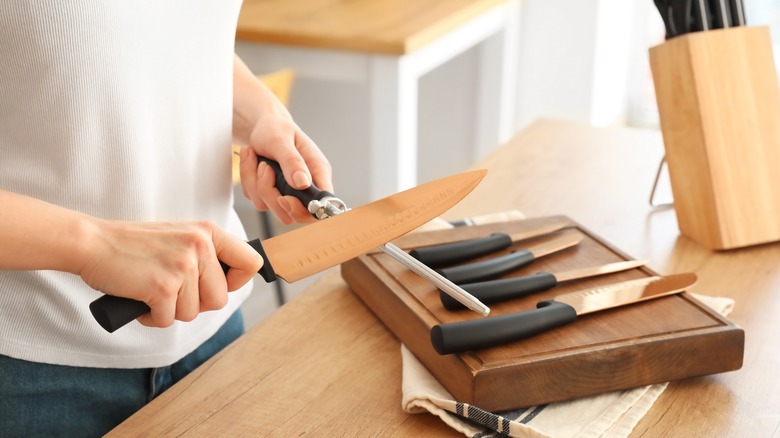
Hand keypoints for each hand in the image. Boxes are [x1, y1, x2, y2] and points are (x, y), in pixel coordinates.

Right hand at [79, 220, 262, 327]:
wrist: (93, 243)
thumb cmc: (135, 246)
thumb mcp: (181, 237)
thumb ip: (206, 255)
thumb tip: (230, 284)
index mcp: (208, 232)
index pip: (251, 262)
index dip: (236, 281)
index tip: (214, 284)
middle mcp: (200, 246)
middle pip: (220, 299)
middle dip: (196, 304)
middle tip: (171, 291)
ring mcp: (182, 266)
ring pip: (194, 312)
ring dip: (171, 311)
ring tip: (152, 291)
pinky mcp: (163, 287)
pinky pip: (168, 320)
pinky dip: (152, 318)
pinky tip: (141, 300)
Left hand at [238, 111, 332, 224]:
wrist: (261, 126)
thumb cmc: (276, 128)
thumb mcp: (282, 140)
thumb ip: (292, 162)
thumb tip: (303, 183)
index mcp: (317, 172)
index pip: (322, 205)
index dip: (305, 210)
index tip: (285, 198)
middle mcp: (304, 186)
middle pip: (291, 214)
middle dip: (270, 194)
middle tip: (265, 169)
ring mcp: (286, 192)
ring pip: (268, 206)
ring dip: (255, 182)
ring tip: (257, 159)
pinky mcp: (270, 193)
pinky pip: (255, 198)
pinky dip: (248, 179)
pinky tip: (252, 161)